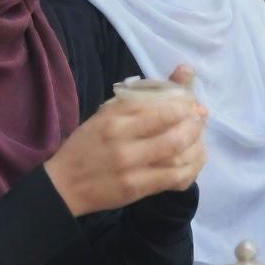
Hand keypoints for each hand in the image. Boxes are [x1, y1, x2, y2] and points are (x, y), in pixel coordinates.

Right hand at [46, 93, 206, 216]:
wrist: (64, 185)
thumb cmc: (87, 144)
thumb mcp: (106, 114)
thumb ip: (142, 97)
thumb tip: (183, 74)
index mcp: (114, 120)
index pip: (159, 109)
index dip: (184, 105)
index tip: (191, 102)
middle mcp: (124, 144)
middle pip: (175, 135)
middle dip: (195, 126)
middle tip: (200, 119)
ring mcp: (132, 169)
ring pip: (179, 158)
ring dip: (197, 146)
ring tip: (200, 138)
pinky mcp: (137, 190)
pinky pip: (175, 179)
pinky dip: (192, 168)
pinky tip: (195, 159)